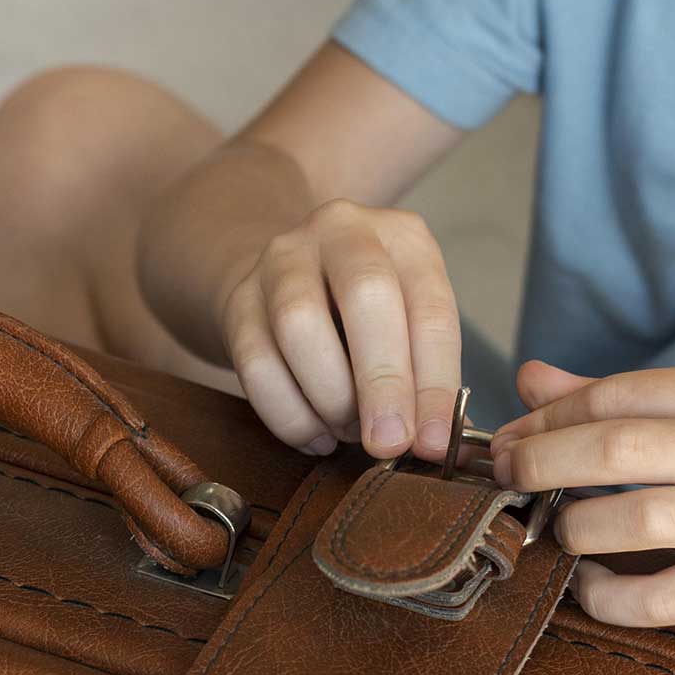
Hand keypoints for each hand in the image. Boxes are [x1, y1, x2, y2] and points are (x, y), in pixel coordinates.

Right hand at [219, 200, 463, 458]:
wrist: (284, 279)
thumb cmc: (364, 315)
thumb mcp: (408, 323)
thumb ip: (425, 376)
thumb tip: (436, 441)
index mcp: (403, 237)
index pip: (430, 308)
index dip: (435, 382)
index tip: (433, 442)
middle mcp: (341, 232)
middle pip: (365, 295)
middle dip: (381, 382)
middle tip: (388, 442)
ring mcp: (282, 261)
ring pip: (299, 326)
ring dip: (329, 397)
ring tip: (348, 431)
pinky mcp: (238, 299)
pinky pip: (256, 363)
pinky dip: (288, 414)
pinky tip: (316, 436)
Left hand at [487, 360, 674, 626]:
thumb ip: (628, 395)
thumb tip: (530, 380)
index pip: (617, 394)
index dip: (547, 418)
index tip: (509, 438)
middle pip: (616, 448)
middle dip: (540, 463)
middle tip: (508, 479)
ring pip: (633, 519)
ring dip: (574, 527)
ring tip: (562, 529)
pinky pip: (660, 600)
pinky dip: (607, 597)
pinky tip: (592, 585)